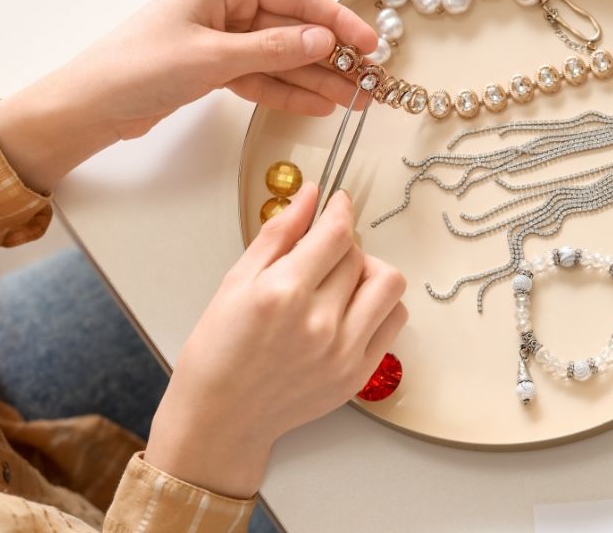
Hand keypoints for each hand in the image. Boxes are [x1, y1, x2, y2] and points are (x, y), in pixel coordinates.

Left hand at [0, 0, 375, 192]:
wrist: (95, 104)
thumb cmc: (136, 65)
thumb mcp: (213, 56)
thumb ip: (273, 50)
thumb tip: (322, 41)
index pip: (297, 0)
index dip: (338, 22)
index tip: (368, 42)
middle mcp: (230, 7)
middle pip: (295, 31)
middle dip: (333, 58)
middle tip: (368, 79)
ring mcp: (226, 39)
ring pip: (285, 59)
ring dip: (318, 80)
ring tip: (354, 99)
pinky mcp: (220, 68)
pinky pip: (267, 79)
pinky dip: (291, 93)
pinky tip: (320, 104)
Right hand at [144, 184, 406, 497]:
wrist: (221, 417)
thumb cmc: (218, 350)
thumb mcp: (236, 282)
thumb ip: (278, 235)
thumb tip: (310, 196)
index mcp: (283, 293)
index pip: (336, 233)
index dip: (340, 209)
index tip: (338, 203)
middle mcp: (319, 322)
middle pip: (359, 255)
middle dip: (342, 244)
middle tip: (322, 253)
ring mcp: (343, 351)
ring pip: (388, 284)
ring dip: (369, 271)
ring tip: (343, 281)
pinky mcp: (358, 374)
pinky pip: (393, 321)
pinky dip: (379, 305)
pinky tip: (352, 309)